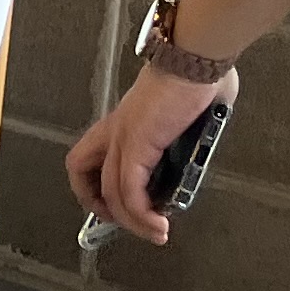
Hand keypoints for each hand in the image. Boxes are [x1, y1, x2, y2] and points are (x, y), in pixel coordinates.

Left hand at [66, 61, 234, 243]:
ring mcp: (123, 136)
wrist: (197, 56)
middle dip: (96, 204)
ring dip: (132, 222)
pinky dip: (142, 215)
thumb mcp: (192, 111)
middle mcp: (116, 129)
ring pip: (111, 193)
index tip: (116, 204)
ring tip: (155, 234)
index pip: (88, 155)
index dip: (93, 184)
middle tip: (126, 223)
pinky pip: (130, 192)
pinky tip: (159, 225)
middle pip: (81, 172)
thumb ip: (191, 130)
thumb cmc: (199, 73)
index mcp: (125, 120)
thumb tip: (208, 136)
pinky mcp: (137, 144)